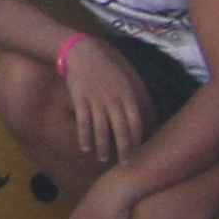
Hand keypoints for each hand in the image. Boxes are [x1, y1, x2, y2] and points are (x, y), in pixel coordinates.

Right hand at [57, 38, 146, 165]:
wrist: (83, 54)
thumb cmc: (104, 68)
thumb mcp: (122, 81)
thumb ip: (128, 100)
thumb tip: (136, 117)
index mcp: (126, 96)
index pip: (135, 123)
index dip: (136, 140)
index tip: (137, 153)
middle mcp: (113, 100)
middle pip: (121, 130)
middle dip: (124, 149)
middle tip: (125, 164)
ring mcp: (96, 101)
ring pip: (101, 130)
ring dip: (103, 147)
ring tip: (103, 159)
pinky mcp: (81, 100)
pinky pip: (83, 123)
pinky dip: (84, 137)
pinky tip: (85, 148)